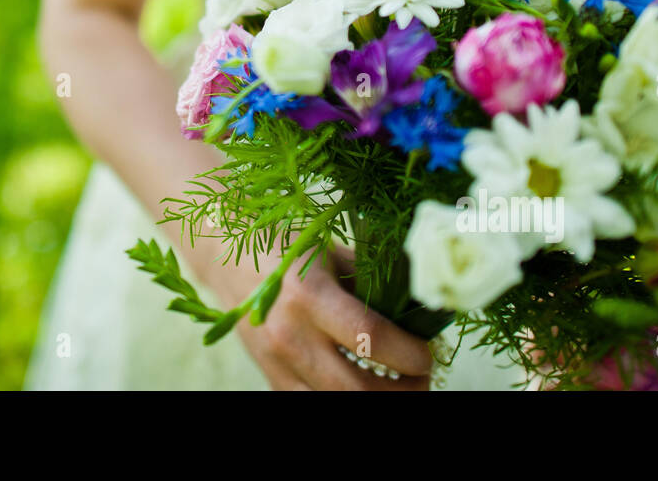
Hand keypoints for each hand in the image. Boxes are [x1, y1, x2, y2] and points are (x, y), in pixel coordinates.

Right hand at [208, 248, 433, 390]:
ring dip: (379, 403)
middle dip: (403, 391)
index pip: (372, 339)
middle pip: (357, 390)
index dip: (411, 354)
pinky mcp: (271, 380)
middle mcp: (291, 336)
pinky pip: (315, 405)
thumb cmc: (288, 250)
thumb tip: (422, 312)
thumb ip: (374, 284)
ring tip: (398, 385)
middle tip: (421, 377)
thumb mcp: (333, 256)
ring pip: (337, 406)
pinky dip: (345, 400)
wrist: (229, 261)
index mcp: (310, 297)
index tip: (428, 353)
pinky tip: (363, 384)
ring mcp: (277, 364)